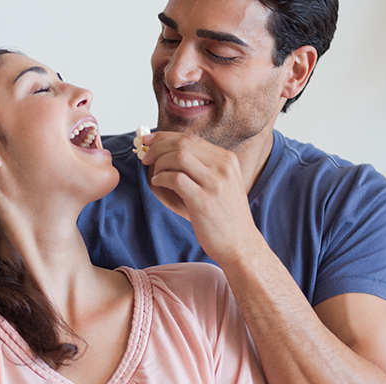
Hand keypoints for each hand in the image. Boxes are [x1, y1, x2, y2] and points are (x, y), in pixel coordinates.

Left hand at [141, 131, 264, 266]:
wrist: (239, 244)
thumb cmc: (225, 217)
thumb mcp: (221, 184)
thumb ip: (201, 168)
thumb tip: (167, 154)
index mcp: (227, 159)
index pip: (191, 138)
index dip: (165, 137)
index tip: (149, 140)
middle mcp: (223, 167)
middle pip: (183, 143)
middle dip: (158, 146)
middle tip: (145, 156)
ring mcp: (214, 183)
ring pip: (178, 156)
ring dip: (159, 162)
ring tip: (153, 173)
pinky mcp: (204, 200)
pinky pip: (176, 179)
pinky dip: (162, 178)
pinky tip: (158, 184)